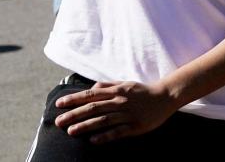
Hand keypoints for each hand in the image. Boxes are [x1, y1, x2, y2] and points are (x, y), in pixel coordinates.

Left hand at [54, 80, 179, 143]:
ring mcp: (127, 114)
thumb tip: (92, 88)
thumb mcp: (125, 83)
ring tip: (71, 132)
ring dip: (86, 126)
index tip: (59, 104)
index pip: (90, 95)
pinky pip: (118, 131)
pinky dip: (105, 136)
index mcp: (116, 91)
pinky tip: (93, 140)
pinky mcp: (135, 126)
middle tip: (58, 122)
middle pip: (93, 108)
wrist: (166, 96)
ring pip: (103, 120)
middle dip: (74, 114)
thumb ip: (108, 86)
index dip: (74, 99)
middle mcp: (119, 101)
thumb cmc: (143, 91)